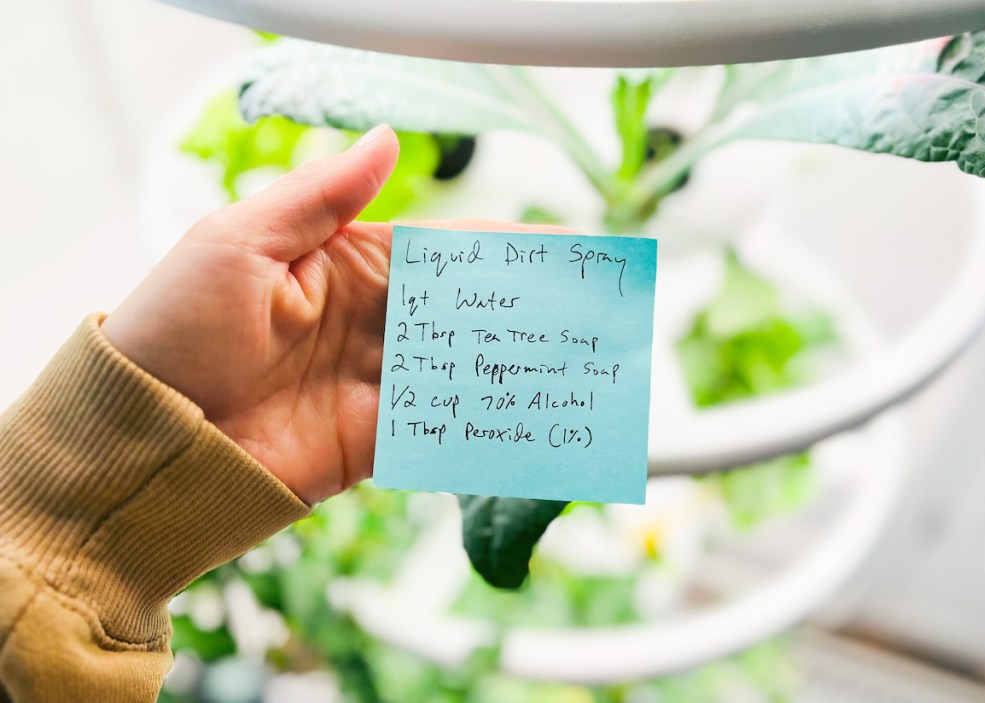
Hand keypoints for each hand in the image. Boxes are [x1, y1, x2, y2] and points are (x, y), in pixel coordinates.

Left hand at [103, 125, 567, 503]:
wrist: (145, 437)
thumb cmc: (175, 328)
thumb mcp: (239, 241)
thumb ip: (322, 198)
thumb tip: (388, 141)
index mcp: (344, 263)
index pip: (445, 252)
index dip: (510, 251)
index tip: (569, 250)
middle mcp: (368, 320)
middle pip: (469, 313)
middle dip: (532, 312)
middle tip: (598, 314)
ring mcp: (374, 381)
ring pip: (466, 368)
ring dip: (522, 366)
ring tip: (585, 364)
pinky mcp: (372, 438)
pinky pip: (442, 426)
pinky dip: (487, 422)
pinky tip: (532, 415)